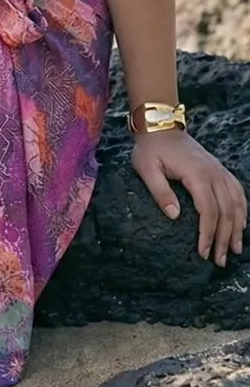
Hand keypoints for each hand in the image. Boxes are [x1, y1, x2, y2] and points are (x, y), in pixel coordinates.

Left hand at [131, 128, 246, 265]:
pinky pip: (238, 191)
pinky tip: (241, 224)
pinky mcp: (219, 169)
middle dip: (224, 238)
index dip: (208, 234)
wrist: (160, 126)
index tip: (203, 253)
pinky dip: (243, 209)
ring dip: (238, 227)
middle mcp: (214, 173)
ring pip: (237, 203)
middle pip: (226, 211)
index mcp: (197, 174)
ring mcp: (219, 170)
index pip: (209, 211)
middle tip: (219, 260)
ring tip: (235, 249)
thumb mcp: (146, 168)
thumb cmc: (151, 148)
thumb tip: (175, 216)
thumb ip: (160, 191)